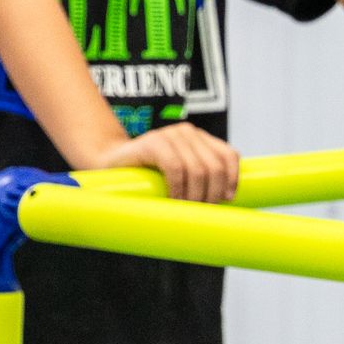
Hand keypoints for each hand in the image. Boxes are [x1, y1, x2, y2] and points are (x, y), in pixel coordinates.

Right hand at [87, 123, 240, 202]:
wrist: (111, 163)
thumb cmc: (148, 175)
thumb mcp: (180, 174)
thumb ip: (199, 178)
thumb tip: (226, 203)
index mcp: (199, 138)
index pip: (228, 155)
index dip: (232, 178)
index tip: (227, 199)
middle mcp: (188, 132)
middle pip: (214, 166)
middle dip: (212, 193)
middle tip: (203, 211)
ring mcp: (170, 134)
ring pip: (197, 169)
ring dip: (195, 195)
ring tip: (188, 210)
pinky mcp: (153, 142)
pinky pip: (175, 167)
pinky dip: (178, 188)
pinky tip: (174, 200)